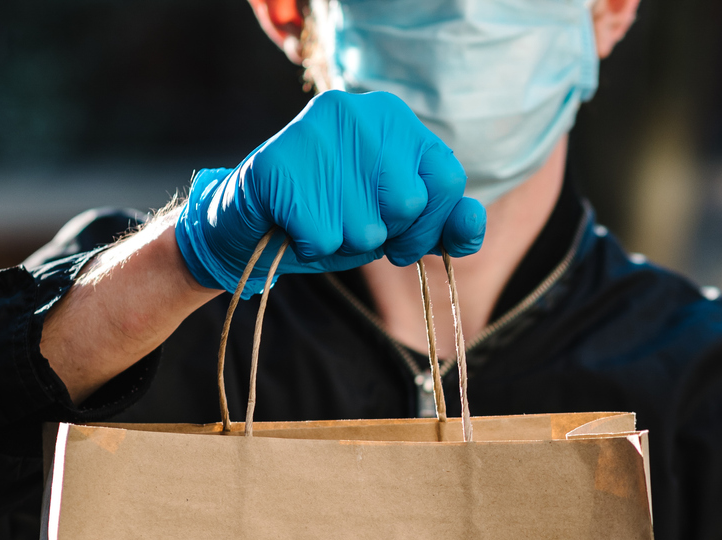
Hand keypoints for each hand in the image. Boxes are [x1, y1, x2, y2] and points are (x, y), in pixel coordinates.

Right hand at [175, 89, 486, 294]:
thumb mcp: (396, 224)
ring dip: (344, 242)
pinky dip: (311, 246)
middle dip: (384, 234)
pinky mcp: (280, 164)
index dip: (429, 224)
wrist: (249, 222)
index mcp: (394, 117)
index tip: (400, 233)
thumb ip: (442, 224)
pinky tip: (294, 224)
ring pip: (367, 226)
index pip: (448, 179)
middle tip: (351, 224)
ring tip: (320, 219)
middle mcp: (358, 111)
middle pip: (409, 203)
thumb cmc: (331, 219)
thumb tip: (472, 223)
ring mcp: (317, 132)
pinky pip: (325, 236)